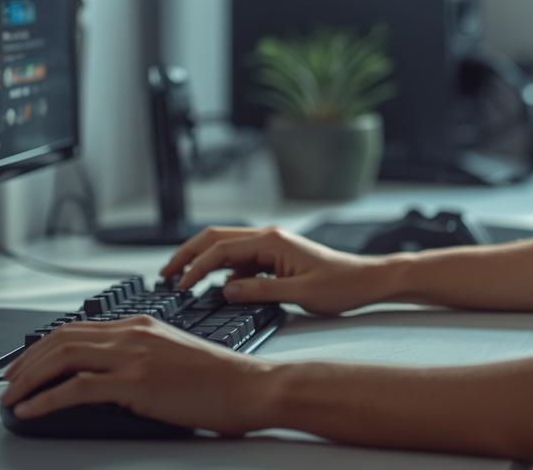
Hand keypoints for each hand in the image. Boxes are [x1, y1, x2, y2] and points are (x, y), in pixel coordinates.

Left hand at [0, 316, 271, 434]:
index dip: (41, 346)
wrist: (251, 386)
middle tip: (6, 383)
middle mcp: (133, 333)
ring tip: (10, 398)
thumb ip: (140, 358)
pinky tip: (31, 410)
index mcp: (141, 324)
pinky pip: (76, 388)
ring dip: (28, 379)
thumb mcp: (173, 357)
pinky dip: (45, 399)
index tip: (24, 364)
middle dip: (25, 362)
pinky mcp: (135, 382)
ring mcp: (133, 356)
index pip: (76, 328)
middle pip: (61, 339)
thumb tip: (107, 379)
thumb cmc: (221, 380)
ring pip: (62, 358)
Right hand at [160, 225, 389, 315]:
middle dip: (187, 254)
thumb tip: (226, 290)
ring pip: (226, 248)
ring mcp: (271, 246)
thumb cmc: (341, 286)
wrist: (367, 280)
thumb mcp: (300, 295)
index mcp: (272, 241)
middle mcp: (269, 238)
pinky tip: (216, 287)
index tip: (179, 285)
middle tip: (165, 275)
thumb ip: (261, 292)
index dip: (196, 267)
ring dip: (202, 261)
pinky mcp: (275, 257)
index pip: (221, 250)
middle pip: (216, 239)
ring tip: (181, 280)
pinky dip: (222, 270)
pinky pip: (241, 260)